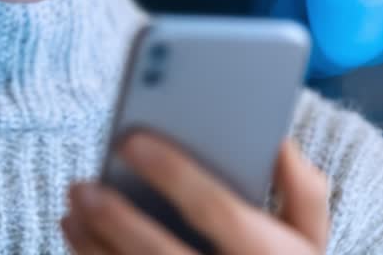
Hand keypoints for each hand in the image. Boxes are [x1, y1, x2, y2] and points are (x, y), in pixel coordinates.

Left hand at [61, 132, 329, 253]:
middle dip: (116, 218)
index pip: (218, 211)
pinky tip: (77, 236)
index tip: (130, 140)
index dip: (174, 173)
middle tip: (81, 185)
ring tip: (73, 206)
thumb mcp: (309, 237)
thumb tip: (276, 139)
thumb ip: (300, 188)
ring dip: (94, 244)